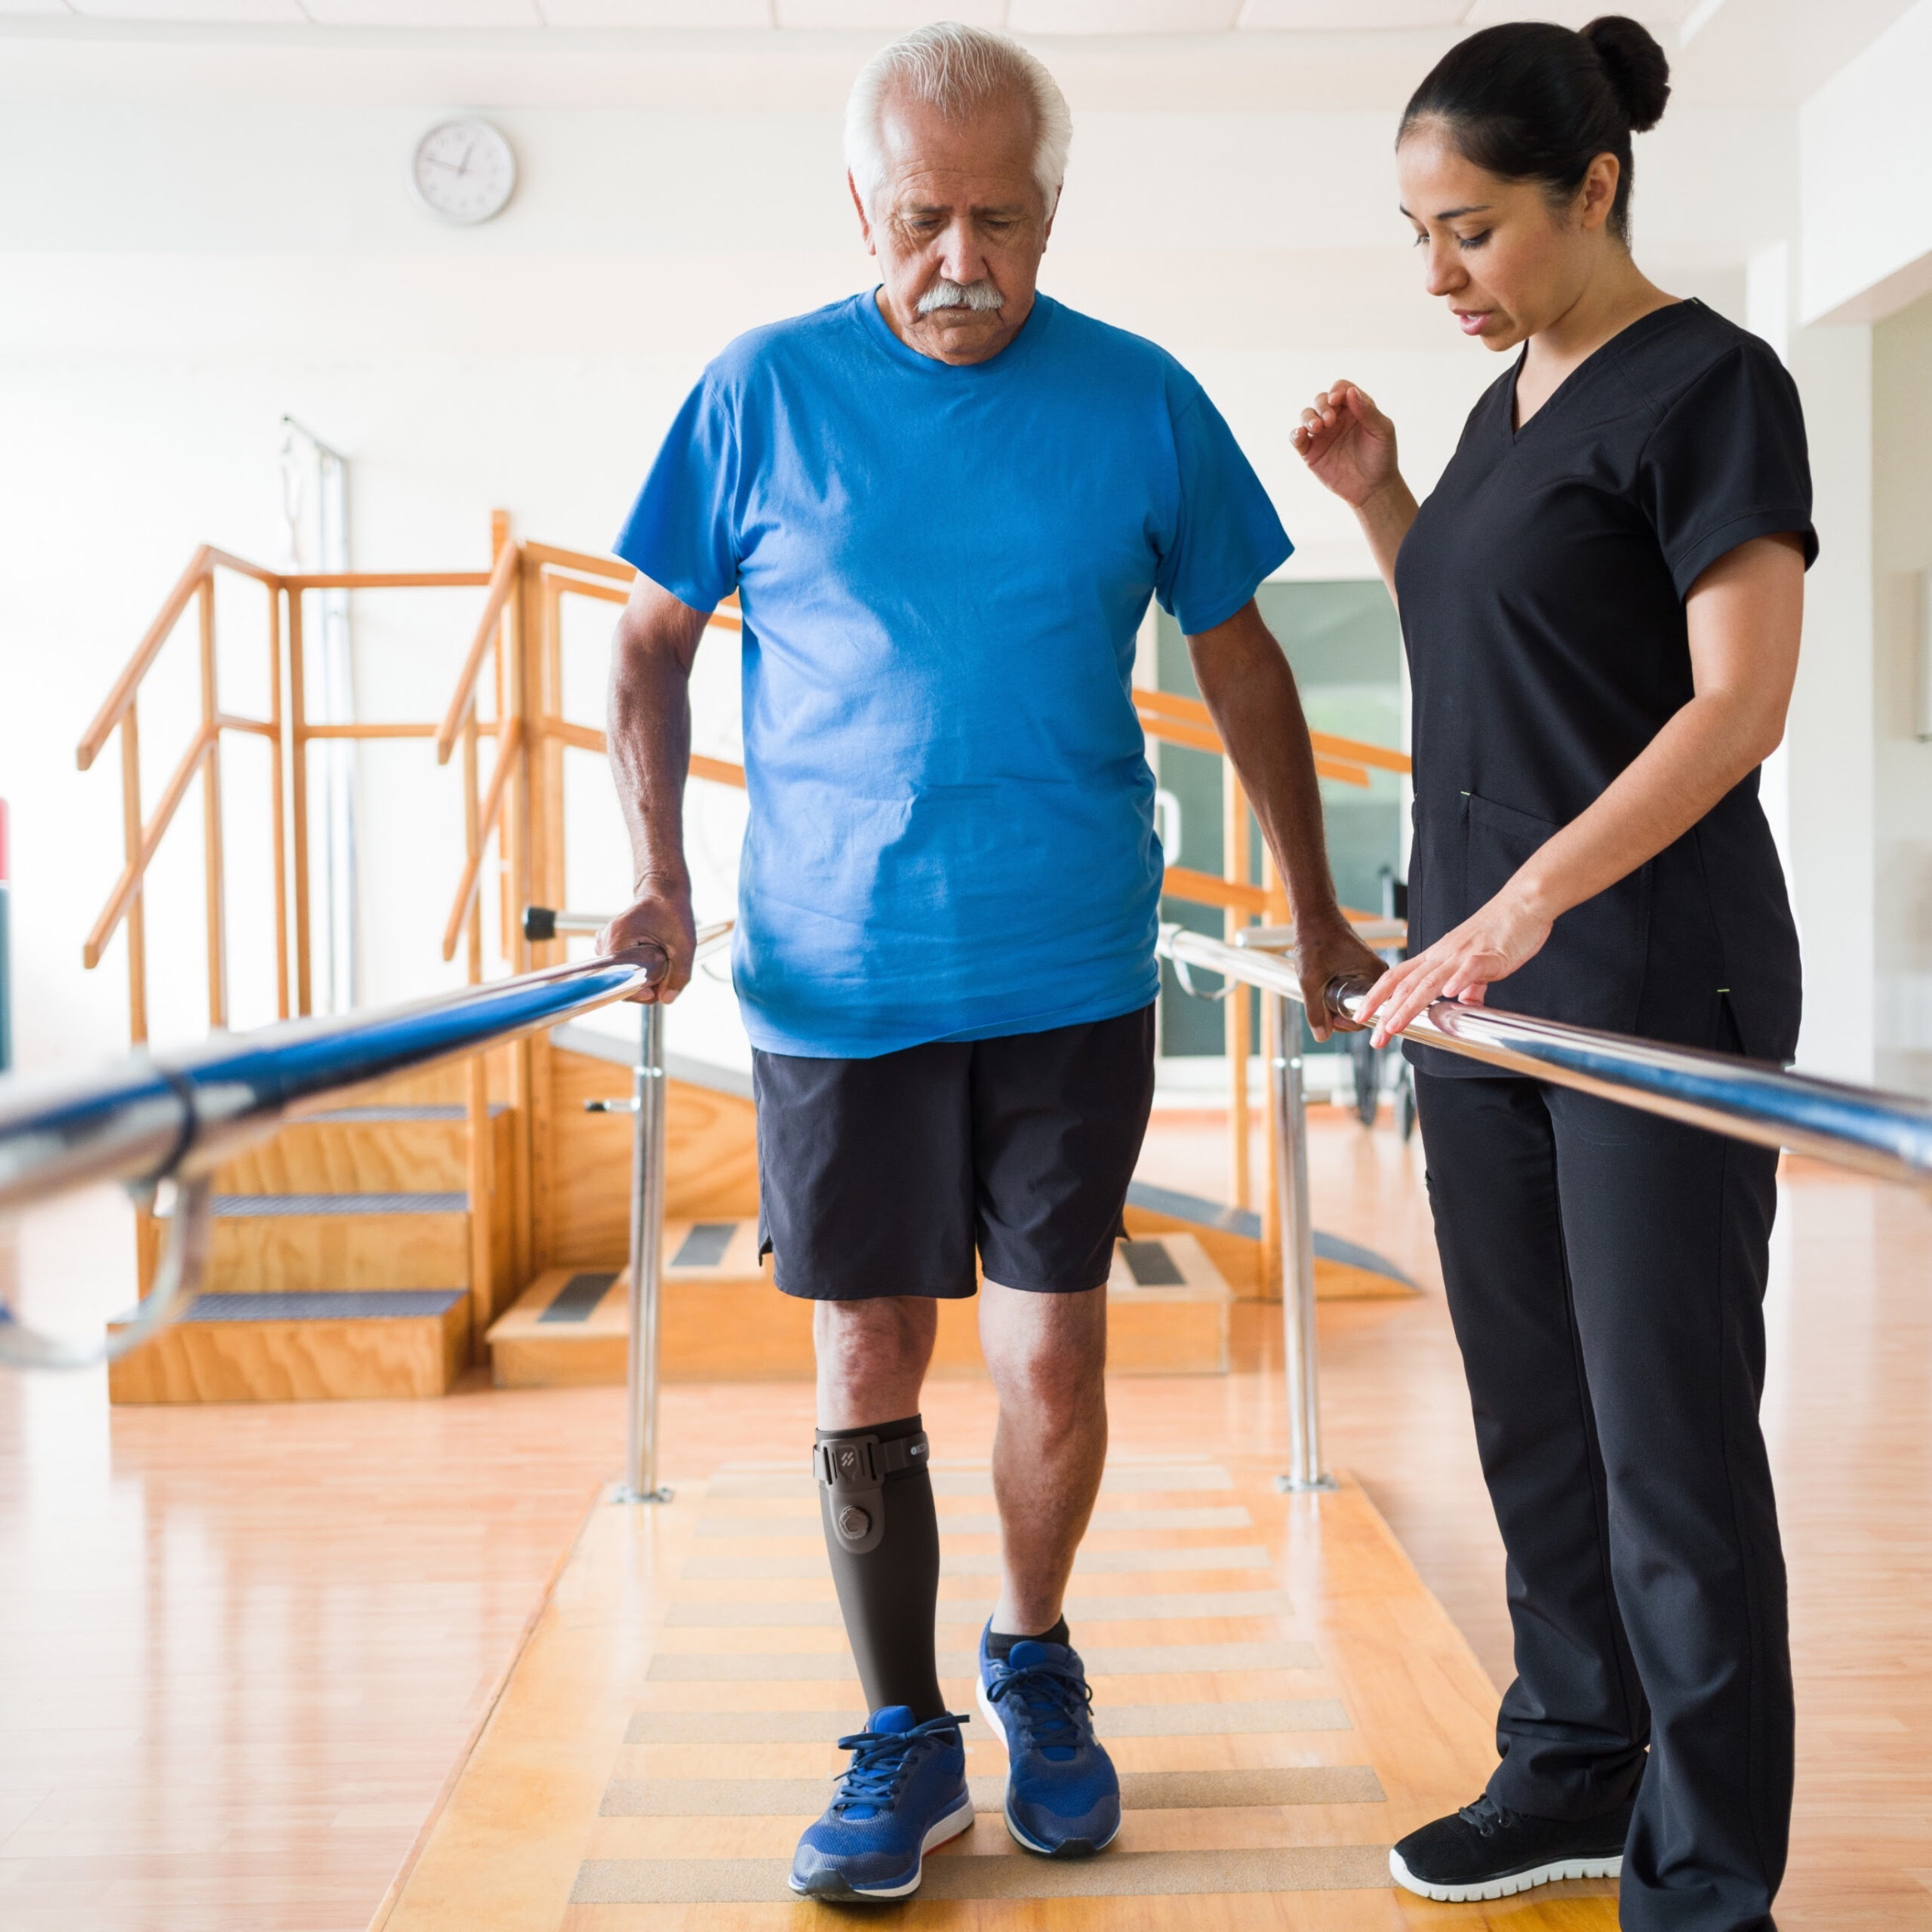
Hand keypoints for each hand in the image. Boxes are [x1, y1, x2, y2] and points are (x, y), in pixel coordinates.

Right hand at [596, 879, 695, 1004]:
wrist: (664, 892)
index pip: (617, 977)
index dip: (635, 991)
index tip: (653, 992)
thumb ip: (679, 974)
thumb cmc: (673, 912)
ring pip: (621, 974)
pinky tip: (654, 963)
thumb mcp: (684, 944)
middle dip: (643, 985)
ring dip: (642, 978)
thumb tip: (666, 1000)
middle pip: (618, 978)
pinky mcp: (611, 946)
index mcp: (617, 936)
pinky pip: (622, 968)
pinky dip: (639, 971)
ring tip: (661, 966)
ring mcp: (605, 943)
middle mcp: (605, 940)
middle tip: (666, 980)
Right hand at [1292, 380, 1399, 508]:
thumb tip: (1350, 392)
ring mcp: (1322, 435)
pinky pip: (1296, 438)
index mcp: (1354, 409)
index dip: (1337, 390)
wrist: (1373, 488)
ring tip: (1317, 427)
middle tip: (1330, 420)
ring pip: (1306, 415)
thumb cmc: (1381, 457)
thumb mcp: (1382, 431)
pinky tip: (1300, 434)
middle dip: (1322, 405)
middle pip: (1321, 399)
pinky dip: (1295, 433)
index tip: (1337, 400)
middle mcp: (1336, 419)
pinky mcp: (1310, 452)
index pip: (1341, 389)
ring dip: (1308, 417)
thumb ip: (1368, 411)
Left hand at [1292, 915, 1387, 1043]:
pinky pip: (1352, 991)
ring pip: (1355, 1002)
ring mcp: (1369, 972)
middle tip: (1322, 1012)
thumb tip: (1322, 1036)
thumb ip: (1315, 1011)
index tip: (1330, 1021)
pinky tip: (1323, 991)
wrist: (1313, 915)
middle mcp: (1379, 975)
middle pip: (1363, 1010)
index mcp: (1377, 976)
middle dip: (1341, 1015)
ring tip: (1320, 999)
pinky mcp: (1360, 969)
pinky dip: (1337, 995)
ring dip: (1337, 1005)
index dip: (1348, 1023)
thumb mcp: (1311, 980)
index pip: (1369, 1015)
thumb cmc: (1315, 940)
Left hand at [1358, 888, 1553, 1047]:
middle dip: (1388, 1012)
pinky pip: (1472, 967)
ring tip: (1395, 1025)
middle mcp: (1443, 955)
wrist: (1524, 903)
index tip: (1361, 1015)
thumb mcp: (1476, 962)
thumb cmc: (1500, 931)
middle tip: (1375, 1037)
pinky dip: (1459, 981)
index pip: (1397, 977)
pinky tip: (1450, 996)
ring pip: (1431, 980)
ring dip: (1410, 1004)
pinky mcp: (1490, 953)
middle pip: (1408, 984)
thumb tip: (1463, 1002)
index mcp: (1437, 957)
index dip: (1376, 996)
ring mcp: (1464, 954)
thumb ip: (1468, 984)